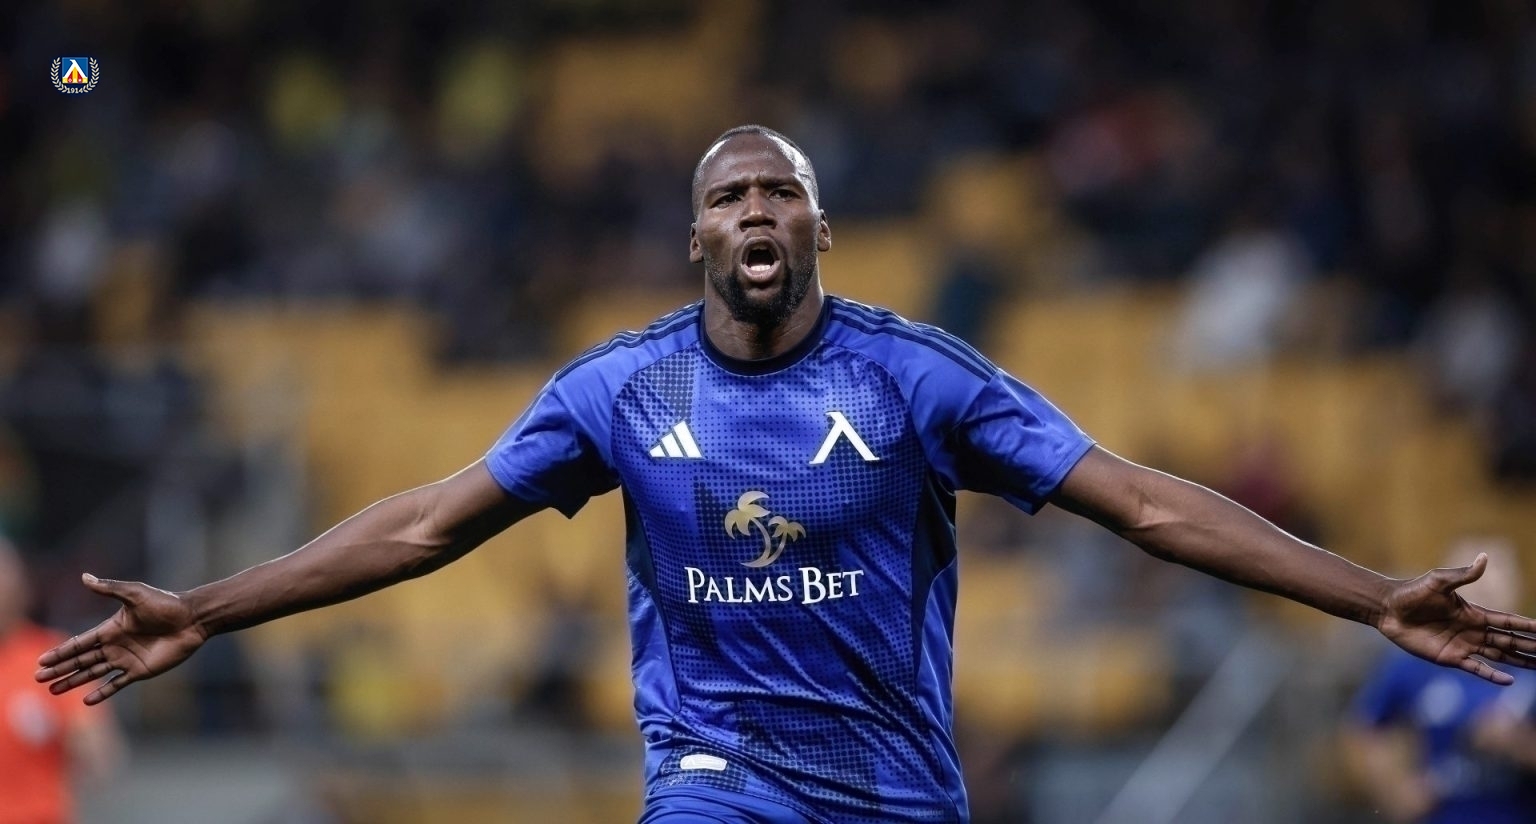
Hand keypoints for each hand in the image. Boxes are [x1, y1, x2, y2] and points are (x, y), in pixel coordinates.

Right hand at [34, 573, 207, 704]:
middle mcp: (115, 645)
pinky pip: (116, 684)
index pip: (79, 643)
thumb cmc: (166, 603)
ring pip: (93, 673)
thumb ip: (110, 588)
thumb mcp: (135, 594)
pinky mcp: (140, 671)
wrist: (193, 619)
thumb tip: (84, 576)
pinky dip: (102, 692)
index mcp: (111, 629)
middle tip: (38, 678)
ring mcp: (126, 659)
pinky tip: (86, 699)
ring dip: (73, 681)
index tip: (41, 660)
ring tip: (53, 690)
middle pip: (81, 660)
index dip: (60, 651)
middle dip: (60, 669)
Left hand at [1377, 553, 1535, 684]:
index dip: (1528, 626)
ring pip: (1499, 656)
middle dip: (1531, 646)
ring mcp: (1463, 645)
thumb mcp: (1439, 581)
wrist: (1388, 610)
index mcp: (1474, 613)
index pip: (1509, 621)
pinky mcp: (1450, 657)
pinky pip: (1476, 668)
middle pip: (1510, 641)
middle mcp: (1473, 631)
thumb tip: (1485, 557)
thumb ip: (1463, 574)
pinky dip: (1493, 675)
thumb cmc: (1412, 592)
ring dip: (1520, 661)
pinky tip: (1509, 680)